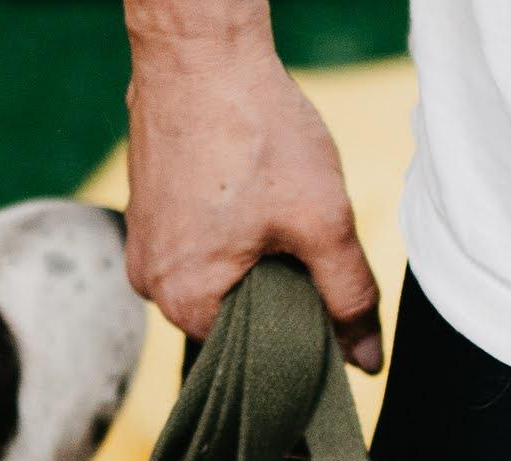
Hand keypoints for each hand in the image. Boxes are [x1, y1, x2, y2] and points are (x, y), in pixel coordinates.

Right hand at [124, 26, 381, 369]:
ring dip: (257, 254)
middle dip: (277, 287)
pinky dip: (232, 226)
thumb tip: (367, 360)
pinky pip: (199, 240)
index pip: (254, 350)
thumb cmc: (254, 131)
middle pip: (234, 314)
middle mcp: (150, 282)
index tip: (326, 289)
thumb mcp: (321, 223)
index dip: (299, 327)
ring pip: (219, 274)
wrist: (201, 50)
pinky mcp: (148, 207)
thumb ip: (349, 296)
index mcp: (182, 302)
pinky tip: (252, 189)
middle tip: (304, 237)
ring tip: (275, 206)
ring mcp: (143, 243)